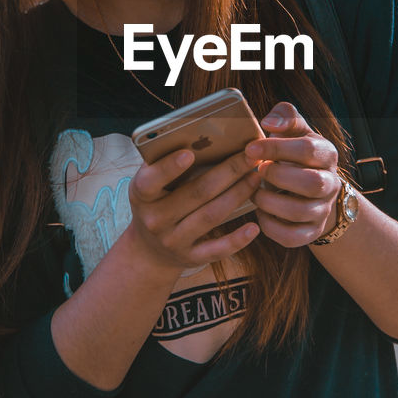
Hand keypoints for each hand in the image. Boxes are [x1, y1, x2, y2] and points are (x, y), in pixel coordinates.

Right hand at [127, 147, 261, 273]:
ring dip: (238, 194)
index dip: (169, 167)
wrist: (149, 250)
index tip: (190, 153)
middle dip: (228, 171)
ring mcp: (173, 240)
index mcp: (141, 195)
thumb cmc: (156, 201)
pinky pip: (217, 250)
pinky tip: (254, 227)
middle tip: (251, 154)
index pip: (151, 181)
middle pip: (196, 193)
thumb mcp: (150, 183)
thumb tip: (201, 138)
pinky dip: (237, 240)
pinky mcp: (191, 258)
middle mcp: (155, 219)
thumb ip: (165, 163)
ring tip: (256, 176)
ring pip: (211, 216)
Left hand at [244, 102, 342, 247]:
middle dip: (279, 177)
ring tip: (256, 193)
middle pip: (312, 183)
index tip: (251, 148)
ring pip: (300, 212)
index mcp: (326, 154)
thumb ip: (285, 117)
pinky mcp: (311, 232)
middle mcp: (330, 183)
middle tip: (258, 171)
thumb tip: (268, 121)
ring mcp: (323, 210)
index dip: (276, 148)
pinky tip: (260, 212)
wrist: (313, 189)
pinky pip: (292, 237)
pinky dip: (270, 226)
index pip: (307, 149)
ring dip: (270, 202)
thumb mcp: (295, 131)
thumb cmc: (295, 154)